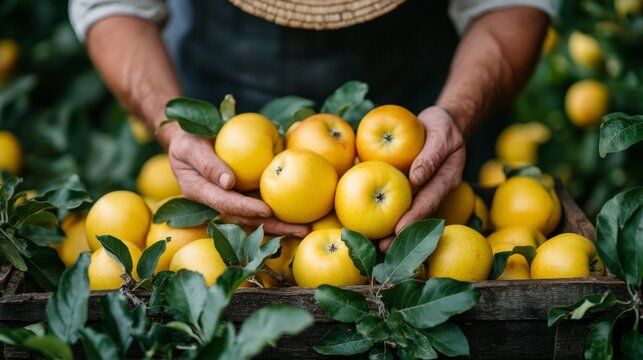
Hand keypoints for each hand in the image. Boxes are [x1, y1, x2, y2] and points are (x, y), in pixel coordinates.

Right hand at [166, 129, 309, 237]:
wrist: (186, 139)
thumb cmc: (186, 139)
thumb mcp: (190, 146)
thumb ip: (206, 163)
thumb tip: (229, 182)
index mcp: (200, 192)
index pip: (226, 204)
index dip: (246, 209)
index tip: (267, 211)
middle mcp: (217, 201)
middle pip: (246, 219)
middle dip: (273, 227)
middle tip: (300, 231)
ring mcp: (230, 200)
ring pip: (256, 217)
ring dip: (281, 224)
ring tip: (305, 229)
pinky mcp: (241, 194)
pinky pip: (260, 204)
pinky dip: (279, 211)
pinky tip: (299, 214)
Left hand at [379, 106, 465, 251]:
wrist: (443, 123)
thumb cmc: (443, 127)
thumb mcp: (442, 134)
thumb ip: (432, 155)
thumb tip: (416, 178)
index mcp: (446, 180)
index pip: (428, 202)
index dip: (414, 218)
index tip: (397, 231)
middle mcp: (433, 190)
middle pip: (416, 216)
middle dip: (400, 234)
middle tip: (381, 248)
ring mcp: (422, 190)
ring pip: (406, 212)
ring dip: (390, 229)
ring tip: (371, 244)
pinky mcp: (410, 186)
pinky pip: (396, 200)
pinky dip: (383, 210)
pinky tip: (366, 220)